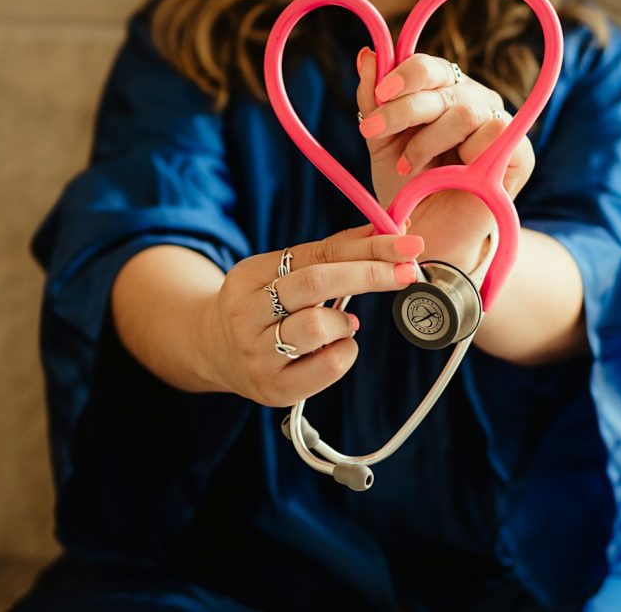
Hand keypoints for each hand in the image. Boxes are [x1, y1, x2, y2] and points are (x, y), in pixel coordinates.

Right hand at [202, 223, 425, 405]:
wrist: (214, 351)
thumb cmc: (264, 306)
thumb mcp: (283, 272)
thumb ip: (332, 253)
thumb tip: (388, 230)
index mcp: (249, 276)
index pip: (316, 253)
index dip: (366, 247)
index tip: (407, 243)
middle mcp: (246, 314)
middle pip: (314, 283)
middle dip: (369, 274)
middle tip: (407, 272)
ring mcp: (257, 355)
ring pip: (316, 326)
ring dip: (345, 322)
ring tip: (344, 324)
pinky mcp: (274, 389)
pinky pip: (327, 367)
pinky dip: (345, 352)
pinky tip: (337, 347)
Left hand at [355, 48, 534, 268]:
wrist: (426, 236)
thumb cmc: (407, 188)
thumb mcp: (381, 143)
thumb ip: (373, 100)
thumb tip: (367, 54)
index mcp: (443, 92)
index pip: (429, 66)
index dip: (404, 75)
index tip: (378, 96)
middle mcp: (473, 100)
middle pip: (443, 84)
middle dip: (404, 109)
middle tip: (374, 132)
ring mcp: (498, 124)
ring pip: (466, 111)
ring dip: (429, 140)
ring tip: (408, 167)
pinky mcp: (520, 153)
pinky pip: (496, 133)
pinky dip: (465, 153)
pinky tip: (449, 174)